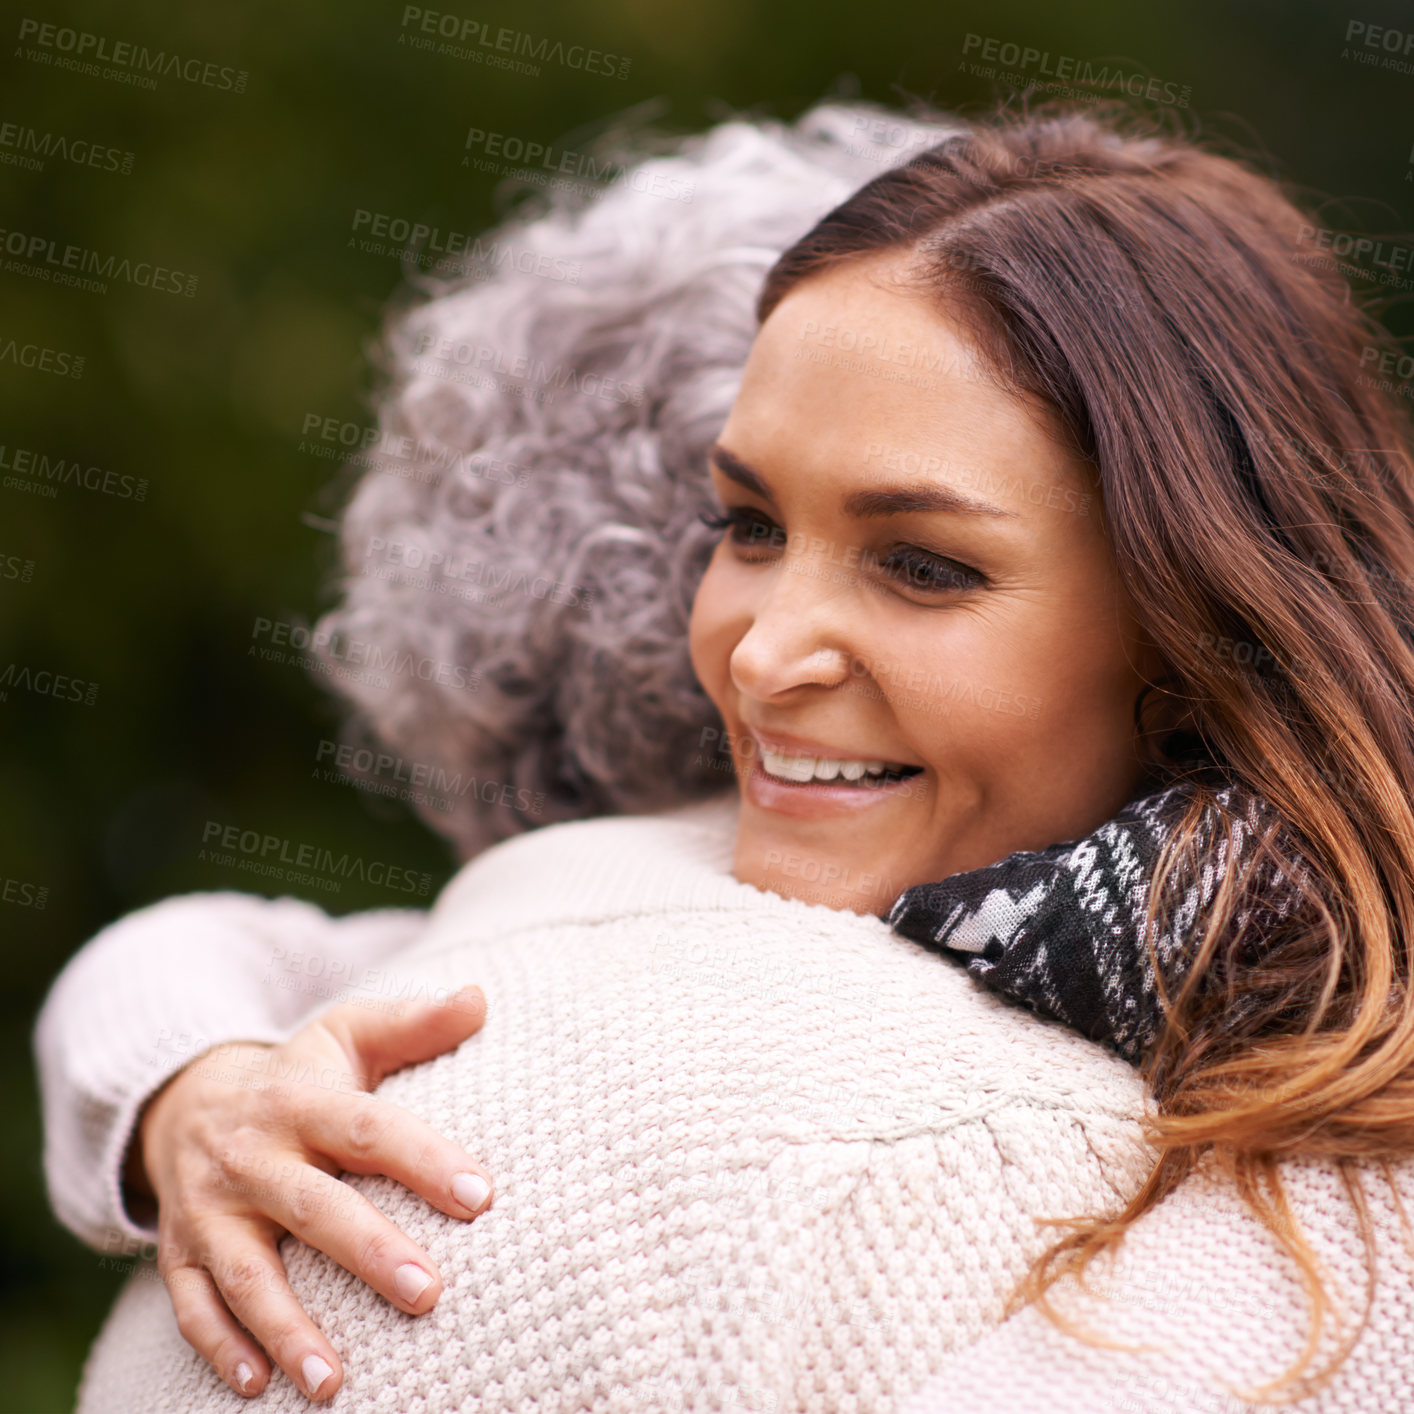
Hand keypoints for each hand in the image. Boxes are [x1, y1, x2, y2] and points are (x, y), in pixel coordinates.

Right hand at [130, 984, 493, 1400]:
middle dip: (369, 1252)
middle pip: (313, 1207)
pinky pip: (193, 1306)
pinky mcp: (181, 1251)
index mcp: (302, 1101)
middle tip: (428, 1293)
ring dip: (287, 1328)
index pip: (369, 1129)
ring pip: (247, 1274)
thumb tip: (480, 997)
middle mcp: (253, 1156)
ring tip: (335, 1382)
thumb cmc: (299, 1075)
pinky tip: (260, 1387)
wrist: (187, 1100)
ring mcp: (211, 1209)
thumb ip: (413, 1022)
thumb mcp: (347, 1033)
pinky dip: (221, 1349)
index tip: (481, 1196)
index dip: (425, 1159)